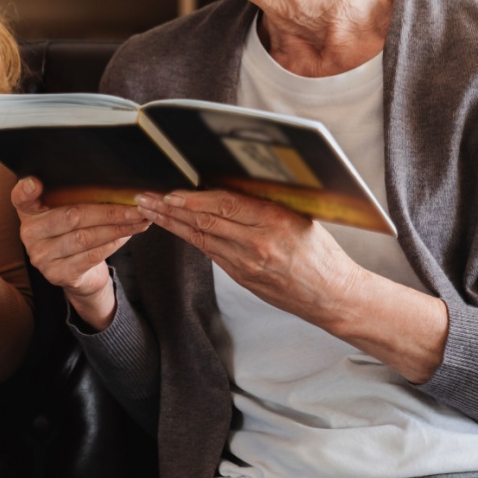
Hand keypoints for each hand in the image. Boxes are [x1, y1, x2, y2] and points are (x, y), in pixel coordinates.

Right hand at [12, 177, 148, 330]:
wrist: (79, 275)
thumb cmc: (75, 234)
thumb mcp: (69, 213)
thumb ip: (77, 198)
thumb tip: (116, 185)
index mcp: (29, 213)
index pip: (20, 198)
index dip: (25, 190)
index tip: (34, 183)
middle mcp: (29, 234)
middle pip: (71, 217)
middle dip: (108, 210)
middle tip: (135, 205)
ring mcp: (42, 257)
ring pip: (85, 237)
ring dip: (117, 227)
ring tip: (138, 220)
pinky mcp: (58, 275)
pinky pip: (91, 256)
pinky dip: (113, 243)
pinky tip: (128, 235)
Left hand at [135, 189, 357, 326]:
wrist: (332, 296)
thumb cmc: (321, 253)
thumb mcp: (302, 217)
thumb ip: (269, 202)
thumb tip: (235, 181)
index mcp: (275, 221)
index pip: (226, 204)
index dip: (193, 198)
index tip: (171, 191)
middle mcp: (257, 243)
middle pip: (205, 221)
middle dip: (170, 209)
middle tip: (145, 198)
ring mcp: (247, 264)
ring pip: (201, 238)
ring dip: (171, 224)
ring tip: (149, 211)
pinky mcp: (242, 277)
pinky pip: (211, 253)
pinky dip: (190, 238)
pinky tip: (174, 228)